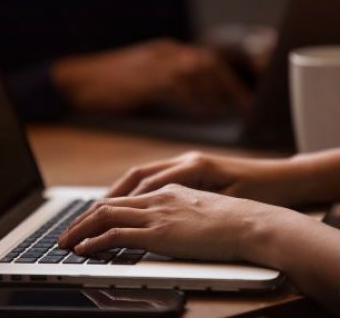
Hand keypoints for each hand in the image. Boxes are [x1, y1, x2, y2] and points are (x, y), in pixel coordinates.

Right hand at [51, 38, 250, 116]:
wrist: (78, 80)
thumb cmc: (110, 84)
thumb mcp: (144, 79)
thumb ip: (169, 85)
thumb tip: (195, 102)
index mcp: (167, 52)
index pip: (206, 61)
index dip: (227, 80)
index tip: (241, 98)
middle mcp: (166, 53)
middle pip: (209, 64)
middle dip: (230, 86)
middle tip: (245, 107)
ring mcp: (157, 62)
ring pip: (198, 73)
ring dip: (216, 94)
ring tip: (230, 113)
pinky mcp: (147, 76)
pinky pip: (180, 88)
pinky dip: (194, 102)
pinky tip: (204, 115)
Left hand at [58, 184, 281, 260]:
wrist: (250, 221)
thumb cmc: (232, 217)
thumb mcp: (201, 207)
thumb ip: (180, 210)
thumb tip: (170, 222)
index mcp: (168, 189)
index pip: (125, 196)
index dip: (103, 208)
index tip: (89, 220)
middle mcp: (157, 197)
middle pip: (109, 203)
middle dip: (84, 219)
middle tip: (67, 232)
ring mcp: (157, 213)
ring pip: (107, 216)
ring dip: (82, 229)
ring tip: (66, 242)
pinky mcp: (159, 232)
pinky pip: (117, 234)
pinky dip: (96, 241)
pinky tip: (84, 250)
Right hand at [106, 151, 321, 206]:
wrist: (280, 180)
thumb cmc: (258, 189)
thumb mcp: (226, 198)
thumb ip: (194, 202)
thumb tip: (162, 209)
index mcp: (194, 166)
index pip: (151, 182)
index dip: (127, 199)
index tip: (105, 214)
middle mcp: (186, 160)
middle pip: (141, 173)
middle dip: (116, 192)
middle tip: (94, 209)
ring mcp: (187, 162)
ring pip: (145, 172)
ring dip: (123, 188)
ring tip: (104, 205)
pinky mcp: (191, 168)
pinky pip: (156, 175)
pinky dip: (139, 187)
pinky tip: (131, 199)